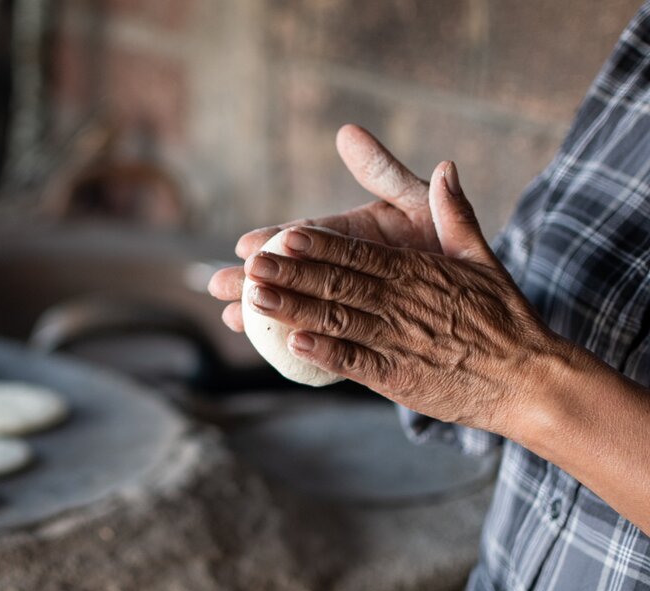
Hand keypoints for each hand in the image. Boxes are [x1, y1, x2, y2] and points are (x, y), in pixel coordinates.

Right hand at [208, 124, 440, 331]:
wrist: (480, 300)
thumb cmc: (448, 243)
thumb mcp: (417, 203)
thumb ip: (385, 173)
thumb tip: (348, 133)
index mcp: (351, 236)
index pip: (306, 237)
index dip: (275, 242)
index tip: (246, 245)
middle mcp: (343, 269)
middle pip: (291, 275)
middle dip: (254, 280)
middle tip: (220, 284)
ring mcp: (348, 302)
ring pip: (299, 308)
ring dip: (264, 313)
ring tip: (231, 318)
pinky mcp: (359, 333)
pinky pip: (324, 340)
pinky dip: (298, 344)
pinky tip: (271, 346)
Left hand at [242, 161, 568, 431]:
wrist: (533, 379)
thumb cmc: (506, 318)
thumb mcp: (483, 259)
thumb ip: (456, 215)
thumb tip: (445, 167)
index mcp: (418, 272)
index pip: (360, 253)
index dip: (320, 245)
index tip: (286, 234)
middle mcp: (403, 303)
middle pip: (338, 284)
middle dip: (292, 274)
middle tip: (250, 266)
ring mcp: (399, 341)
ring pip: (338, 321)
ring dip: (294, 310)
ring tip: (255, 300)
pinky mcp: (399, 377)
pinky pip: (356, 363)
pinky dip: (326, 353)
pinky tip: (293, 344)